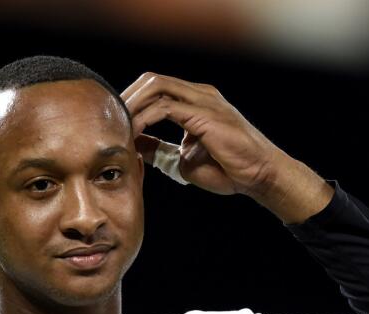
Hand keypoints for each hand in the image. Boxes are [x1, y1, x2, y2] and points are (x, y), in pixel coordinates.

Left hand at [121, 72, 332, 223]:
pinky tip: (132, 136)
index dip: (132, 102)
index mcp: (197, 101)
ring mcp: (205, 101)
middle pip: (153, 80)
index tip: (113, 123)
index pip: (156, 88)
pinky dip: (143, 119)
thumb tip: (135, 148)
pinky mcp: (206, 115)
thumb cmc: (230, 170)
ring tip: (116, 127)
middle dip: (127, 97)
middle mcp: (201, 95)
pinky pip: (165, 108)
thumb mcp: (184, 160)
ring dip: (132, 105)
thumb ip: (161, 149)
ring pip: (156, 86)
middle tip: (108, 121)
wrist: (260, 177)